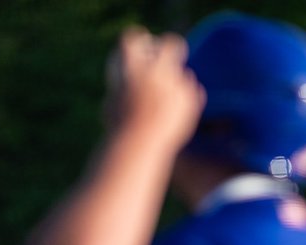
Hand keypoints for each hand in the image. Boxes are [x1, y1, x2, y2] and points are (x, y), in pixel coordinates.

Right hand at [107, 28, 203, 146]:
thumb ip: (123, 85)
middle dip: (170, 48)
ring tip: (164, 108)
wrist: (140, 146)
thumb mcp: (112, 102)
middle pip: (171, 44)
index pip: (134, 38)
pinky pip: (193, 91)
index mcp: (131, 65)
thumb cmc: (120, 127)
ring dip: (176, 84)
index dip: (137, 42)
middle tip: (168, 58)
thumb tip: (129, 78)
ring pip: (184, 73)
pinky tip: (175, 115)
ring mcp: (175, 82)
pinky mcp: (190, 97)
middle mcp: (156, 69)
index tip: (139, 49)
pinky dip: (186, 99)